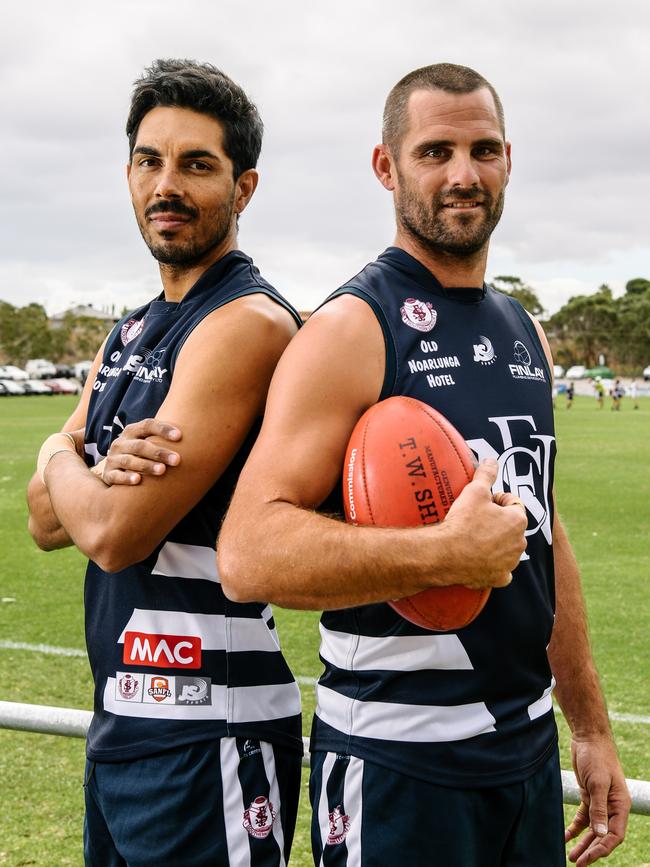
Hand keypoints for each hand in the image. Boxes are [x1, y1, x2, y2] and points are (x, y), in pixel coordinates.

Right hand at [97, 419, 181, 485]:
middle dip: (159, 452)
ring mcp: (113, 458)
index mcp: (132, 432)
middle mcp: (122, 443)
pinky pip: (116, 476)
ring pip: (129, 461)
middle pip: (140, 445)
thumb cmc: (140, 455)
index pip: (147, 425)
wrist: (114, 471)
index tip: (180, 436)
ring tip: (162, 471)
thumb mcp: (148, 443)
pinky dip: (126, 478)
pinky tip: (138, 481)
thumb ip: (165, 439)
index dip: (163, 429)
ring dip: (146, 465)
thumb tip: (201, 431)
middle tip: (177, 460)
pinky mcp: (108, 475)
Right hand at [437, 458, 527, 589]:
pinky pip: (500, 571)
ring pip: (506, 548)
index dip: (496, 500)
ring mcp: (510, 563)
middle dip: (497, 522)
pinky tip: (478, 559)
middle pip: (510, 526)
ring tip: (473, 538)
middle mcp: (520, 543)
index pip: (513, 503)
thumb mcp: (474, 491)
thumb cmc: (462, 522)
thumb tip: (491, 460)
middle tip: (475, 520)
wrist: (446, 554)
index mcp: (518, 520)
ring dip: (495, 543)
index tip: (481, 503)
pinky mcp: (499, 578)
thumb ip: (486, 474)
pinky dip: (492, 566)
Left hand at [566, 734, 629, 865]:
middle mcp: (612, 806)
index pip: (615, 835)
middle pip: (603, 835)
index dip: (603, 849)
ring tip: (571, 856)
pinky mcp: (588, 796)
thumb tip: (600, 835)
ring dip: (583, 843)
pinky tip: (566, 837)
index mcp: (620, 805)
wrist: (588, 738)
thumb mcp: (598, 783)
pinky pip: (583, 817)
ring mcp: (599, 802)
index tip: (589, 858)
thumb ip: (599, 809)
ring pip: (592, 829)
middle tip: (578, 863)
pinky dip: (575, 828)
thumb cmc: (597, 757)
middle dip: (592, 850)